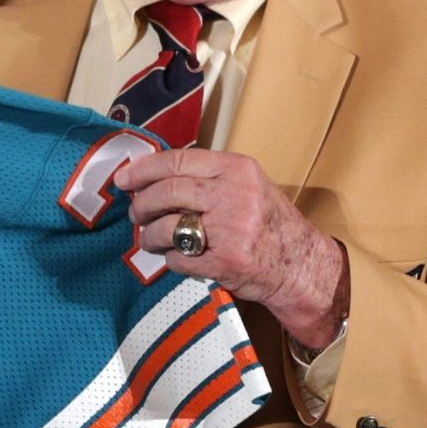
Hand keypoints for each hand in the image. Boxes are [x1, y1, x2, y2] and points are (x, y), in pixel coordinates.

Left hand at [116, 148, 347, 352]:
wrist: (302, 266)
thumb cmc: (269, 224)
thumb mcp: (247, 186)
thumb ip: (206, 178)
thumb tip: (148, 176)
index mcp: (237, 170)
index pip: (178, 161)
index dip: (143, 169)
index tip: (123, 179)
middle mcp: (234, 195)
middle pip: (167, 192)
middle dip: (142, 205)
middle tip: (136, 214)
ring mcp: (231, 230)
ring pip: (166, 228)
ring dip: (150, 237)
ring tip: (151, 240)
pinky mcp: (226, 262)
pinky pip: (179, 259)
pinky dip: (171, 260)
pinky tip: (178, 259)